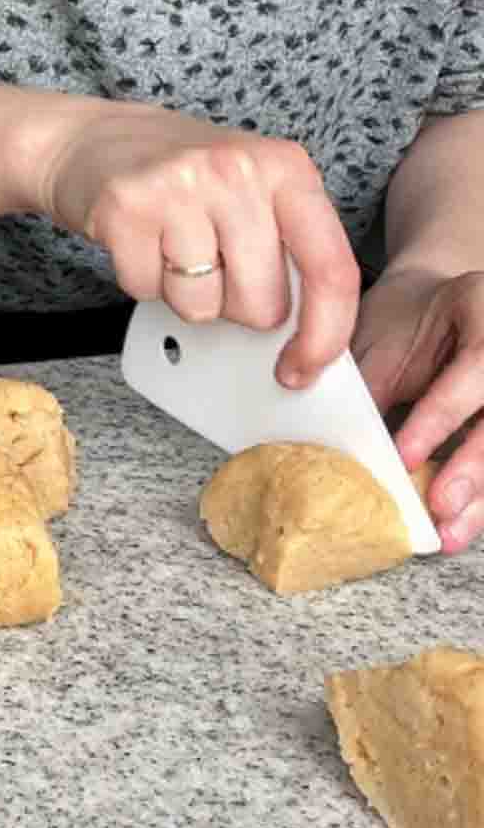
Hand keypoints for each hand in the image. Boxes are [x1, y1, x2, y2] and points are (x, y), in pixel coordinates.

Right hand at [37, 103, 360, 385]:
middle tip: (211, 266)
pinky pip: (145, 291)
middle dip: (234, 305)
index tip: (304, 367)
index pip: (329, 268)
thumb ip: (286, 244)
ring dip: (183, 294)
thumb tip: (305, 334)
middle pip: (260, 303)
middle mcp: (237, 171)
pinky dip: (141, 281)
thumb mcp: (252, 190)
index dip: (324, 333)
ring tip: (170, 246)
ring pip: (201, 305)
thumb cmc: (180, 176)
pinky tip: (139, 242)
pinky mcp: (126, 208)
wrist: (91, 138)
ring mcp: (179, 187)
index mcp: (286, 168)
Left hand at [353, 267, 483, 553]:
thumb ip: (377, 386)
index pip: (476, 371)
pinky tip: (467, 520)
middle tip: (442, 508)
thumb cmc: (406, 316)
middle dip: (475, 469)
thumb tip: (355, 448)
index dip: (440, 418)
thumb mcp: (385, 339)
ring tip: (453, 532)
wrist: (437, 294)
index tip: (406, 456)